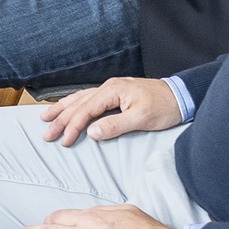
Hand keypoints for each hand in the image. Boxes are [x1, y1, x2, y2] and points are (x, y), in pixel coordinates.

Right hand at [37, 76, 183, 146]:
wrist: (181, 95)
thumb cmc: (164, 107)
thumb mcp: (141, 119)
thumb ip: (115, 126)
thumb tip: (91, 132)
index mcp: (113, 91)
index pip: (85, 110)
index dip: (72, 127)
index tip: (64, 141)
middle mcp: (109, 87)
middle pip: (78, 103)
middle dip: (60, 119)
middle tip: (46, 134)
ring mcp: (111, 88)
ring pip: (80, 98)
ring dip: (63, 109)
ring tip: (46, 117)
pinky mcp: (115, 93)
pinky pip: (88, 97)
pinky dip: (75, 103)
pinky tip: (69, 107)